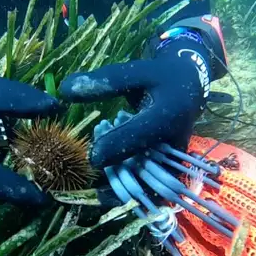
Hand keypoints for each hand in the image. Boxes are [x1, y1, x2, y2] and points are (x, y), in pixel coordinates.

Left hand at [58, 36, 211, 168]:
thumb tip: (64, 91)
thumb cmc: (159, 77)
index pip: (136, 136)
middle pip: (140, 167)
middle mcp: (173, 142)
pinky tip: (110, 173)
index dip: (112, 147)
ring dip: (120, 178)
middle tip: (95, 153)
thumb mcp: (134, 72)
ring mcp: (173, 158)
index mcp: (166, 116)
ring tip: (102, 162)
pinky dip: (128, 181)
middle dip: (114, 167)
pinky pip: (147, 183)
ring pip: (144, 181)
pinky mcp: (170, 167)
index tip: (91, 156)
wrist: (190, 87)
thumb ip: (104, 82)